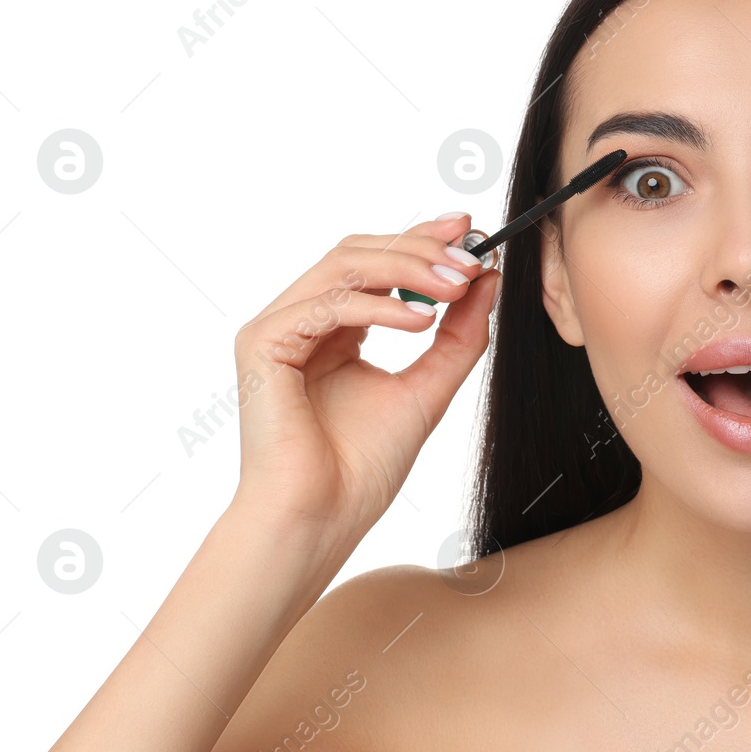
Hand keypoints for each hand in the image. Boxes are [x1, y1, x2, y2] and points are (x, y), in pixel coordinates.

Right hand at [229, 213, 497, 565]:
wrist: (320, 520)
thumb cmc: (361, 470)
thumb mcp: (428, 389)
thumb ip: (458, 336)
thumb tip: (488, 281)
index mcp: (335, 329)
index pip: (377, 263)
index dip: (421, 239)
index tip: (471, 231)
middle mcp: (303, 321)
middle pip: (359, 252)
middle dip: (420, 249)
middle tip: (470, 259)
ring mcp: (278, 329)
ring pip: (343, 266)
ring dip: (407, 269)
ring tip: (456, 286)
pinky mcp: (262, 343)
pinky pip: (326, 304)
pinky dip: (379, 306)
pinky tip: (421, 321)